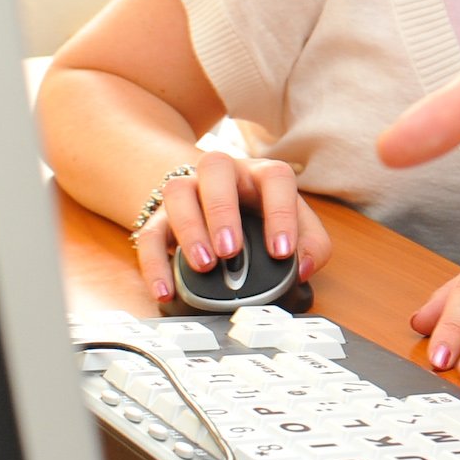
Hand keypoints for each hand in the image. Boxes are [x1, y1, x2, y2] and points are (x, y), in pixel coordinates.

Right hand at [132, 151, 331, 304]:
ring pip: (177, 191)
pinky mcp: (160, 216)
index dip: (280, 213)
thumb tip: (305, 268)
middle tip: (231, 250)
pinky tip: (166, 290)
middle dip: (223, 211)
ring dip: (189, 228)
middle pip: (216, 168)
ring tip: (204, 265)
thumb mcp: (293, 223)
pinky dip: (155, 264)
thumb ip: (310, 244)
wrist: (214, 199)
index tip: (282, 251)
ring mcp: (188, 190)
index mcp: (260, 173)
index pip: (275, 178)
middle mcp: (222, 174)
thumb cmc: (260, 214)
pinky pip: (149, 233)